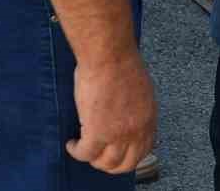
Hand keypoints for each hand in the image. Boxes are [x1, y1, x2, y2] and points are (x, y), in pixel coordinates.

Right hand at [65, 49, 156, 173]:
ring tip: (83, 149)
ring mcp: (118, 134)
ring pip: (105, 163)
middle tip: (98, 157)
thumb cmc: (120, 62)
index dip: (129, 155)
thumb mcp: (140, 89)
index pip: (144, 149)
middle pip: (126, 163)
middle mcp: (137, 130)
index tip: (117, 152)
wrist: (109, 54)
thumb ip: (136, 108)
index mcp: (149, 118)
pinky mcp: (97, 133)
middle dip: (110, 164)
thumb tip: (126, 116)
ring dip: (93, 160)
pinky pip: (85, 154)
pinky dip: (76, 151)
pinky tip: (71, 144)